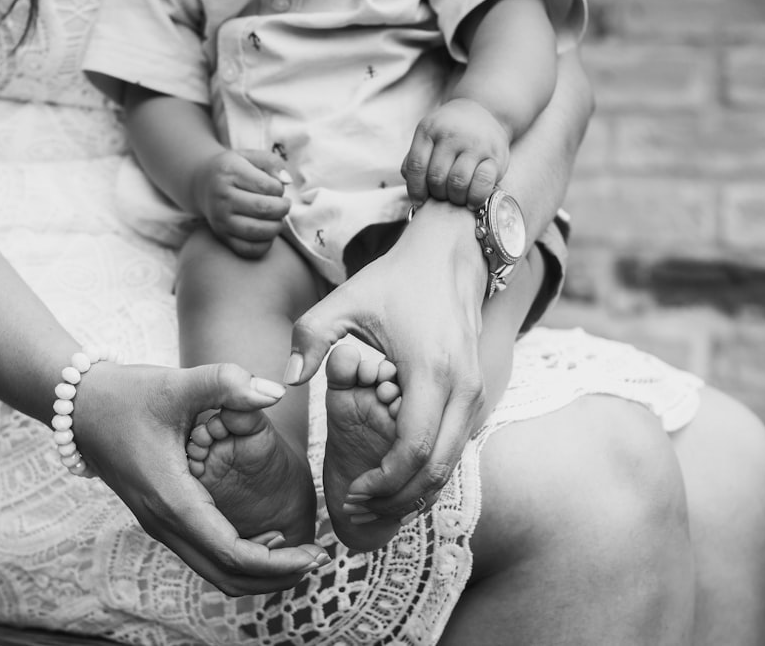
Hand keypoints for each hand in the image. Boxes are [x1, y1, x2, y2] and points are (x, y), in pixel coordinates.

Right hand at [74, 361, 328, 595]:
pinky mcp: (160, 516)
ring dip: (257, 571)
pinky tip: (266, 537)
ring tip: (298, 553)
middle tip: (317, 559)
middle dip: (275, 576)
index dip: (278, 562)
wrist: (77, 405)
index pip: (232, 553)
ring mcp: (159, 523)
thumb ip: (226, 382)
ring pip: (212, 570)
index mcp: (173, 498)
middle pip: (225, 575)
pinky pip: (202, 554)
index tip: (315, 553)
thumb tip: (274, 390)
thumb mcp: (177, 382)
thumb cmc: (127, 394)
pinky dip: (237, 558)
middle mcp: (164, 521)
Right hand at [191, 149, 292, 257]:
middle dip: (282, 208)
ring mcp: (221, 219)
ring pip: (257, 231)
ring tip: (276, 219)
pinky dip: (265, 244)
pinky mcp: (222, 236)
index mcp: (230, 172)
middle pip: (263, 209)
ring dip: (276, 227)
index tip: (278, 188)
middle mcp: (223, 197)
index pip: (265, 185)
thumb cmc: (235, 170)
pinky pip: (249, 249)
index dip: (279, 188)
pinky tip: (266, 232)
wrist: (204, 184)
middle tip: (283, 205)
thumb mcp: (251, 156)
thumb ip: (272, 162)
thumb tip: (286, 181)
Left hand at [286, 203, 489, 519]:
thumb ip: (309, 339)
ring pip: (452, 462)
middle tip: (359, 509)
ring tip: (374, 499)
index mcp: (430, 371)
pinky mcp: (478, 394)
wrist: (451, 256)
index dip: (383, 482)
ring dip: (416, 489)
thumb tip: (287, 381)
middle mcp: (463, 388)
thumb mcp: (344, 301)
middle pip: (438, 469)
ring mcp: (477, 393)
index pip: (413, 450)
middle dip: (398, 498)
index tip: (351, 492)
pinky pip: (457, 446)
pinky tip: (396, 474)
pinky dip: (430, 469)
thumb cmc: (395, 280)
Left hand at [402, 98, 509, 207]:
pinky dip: (475, 197)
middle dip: (437, 194)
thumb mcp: (428, 137)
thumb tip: (413, 187)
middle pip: (437, 177)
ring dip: (454, 198)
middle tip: (442, 196)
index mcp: (430, 129)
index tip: (419, 200)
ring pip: (458, 182)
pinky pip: (483, 182)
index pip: (416, 166)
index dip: (415, 189)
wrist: (484, 111)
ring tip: (456, 198)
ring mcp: (476, 144)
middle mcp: (453, 134)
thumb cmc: (450, 133)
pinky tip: (471, 202)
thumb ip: (414, 160)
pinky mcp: (497, 155)